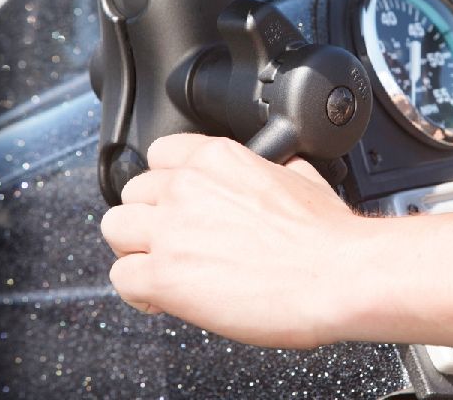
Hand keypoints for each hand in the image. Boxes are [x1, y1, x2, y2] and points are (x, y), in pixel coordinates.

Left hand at [101, 134, 360, 348]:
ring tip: (161, 266)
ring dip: (135, 248)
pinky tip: (163, 297)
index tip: (174, 202)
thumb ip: (268, 167)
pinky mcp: (164, 276)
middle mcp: (186, 185)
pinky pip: (121, 278)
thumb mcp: (299, 175)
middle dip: (149, 217)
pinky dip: (138, 291)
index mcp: (216, 157)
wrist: (336, 272)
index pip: (158, 155)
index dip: (164, 182)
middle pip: (133, 193)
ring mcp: (171, 229)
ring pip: (115, 228)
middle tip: (172, 240)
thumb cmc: (324, 233)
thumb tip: (270, 171)